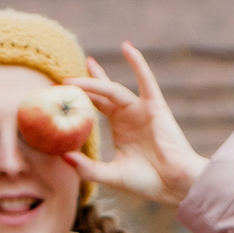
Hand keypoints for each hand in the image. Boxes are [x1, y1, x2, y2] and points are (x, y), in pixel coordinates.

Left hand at [65, 42, 208, 205]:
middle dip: (86, 81)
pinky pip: (146, 80)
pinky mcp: (155, 106)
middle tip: (67, 74)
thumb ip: (88, 168)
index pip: (96, 106)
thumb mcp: (111, 175)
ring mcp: (141, 109)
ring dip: (98, 78)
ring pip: (114, 89)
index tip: (59, 91)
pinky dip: (138, 63)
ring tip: (85, 65)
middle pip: (103, 92)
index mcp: (120, 128)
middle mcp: (129, 115)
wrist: (174, 185)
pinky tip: (127, 48)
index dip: (80, 97)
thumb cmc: (147, 182)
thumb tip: (62, 157)